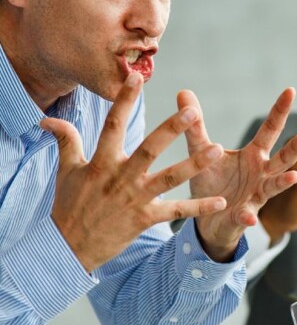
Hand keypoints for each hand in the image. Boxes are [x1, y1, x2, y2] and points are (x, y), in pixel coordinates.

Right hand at [41, 73, 226, 272]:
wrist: (66, 248)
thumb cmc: (69, 205)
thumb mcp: (67, 171)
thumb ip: (66, 141)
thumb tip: (47, 119)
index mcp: (102, 162)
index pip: (113, 124)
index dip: (124, 100)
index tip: (136, 77)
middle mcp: (120, 178)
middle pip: (149, 149)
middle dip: (172, 130)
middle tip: (193, 111)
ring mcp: (134, 199)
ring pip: (169, 178)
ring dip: (195, 164)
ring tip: (218, 149)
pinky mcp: (144, 219)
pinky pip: (176, 211)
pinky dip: (199, 208)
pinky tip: (222, 201)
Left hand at [181, 87, 296, 260]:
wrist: (208, 220)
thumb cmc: (213, 183)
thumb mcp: (202, 152)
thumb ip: (195, 125)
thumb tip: (183, 92)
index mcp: (254, 155)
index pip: (271, 129)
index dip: (280, 110)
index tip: (291, 90)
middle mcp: (261, 173)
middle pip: (282, 158)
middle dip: (296, 147)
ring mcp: (256, 195)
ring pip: (274, 186)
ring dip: (283, 182)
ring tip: (294, 177)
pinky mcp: (242, 216)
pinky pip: (246, 216)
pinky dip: (248, 217)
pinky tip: (249, 219)